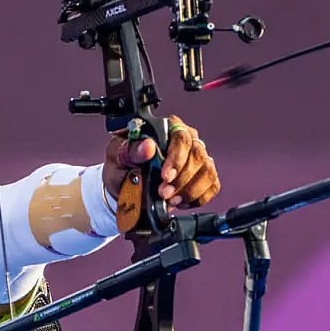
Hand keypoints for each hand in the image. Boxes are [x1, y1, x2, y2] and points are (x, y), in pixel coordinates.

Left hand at [103, 115, 220, 209]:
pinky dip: (198, 198)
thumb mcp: (117, 157)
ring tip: (171, 200)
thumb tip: (147, 146)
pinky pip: (212, 186)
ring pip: (207, 171)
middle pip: (198, 154)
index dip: (176, 158)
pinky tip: (181, 202)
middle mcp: (186, 140)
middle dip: (181, 179)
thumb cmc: (122, 167)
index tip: (165, 177)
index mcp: (166, 128)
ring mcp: (197, 158)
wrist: (124, 189)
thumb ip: (130, 150)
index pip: (181, 137)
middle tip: (164, 193)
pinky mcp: (204, 176)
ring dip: (190, 190)